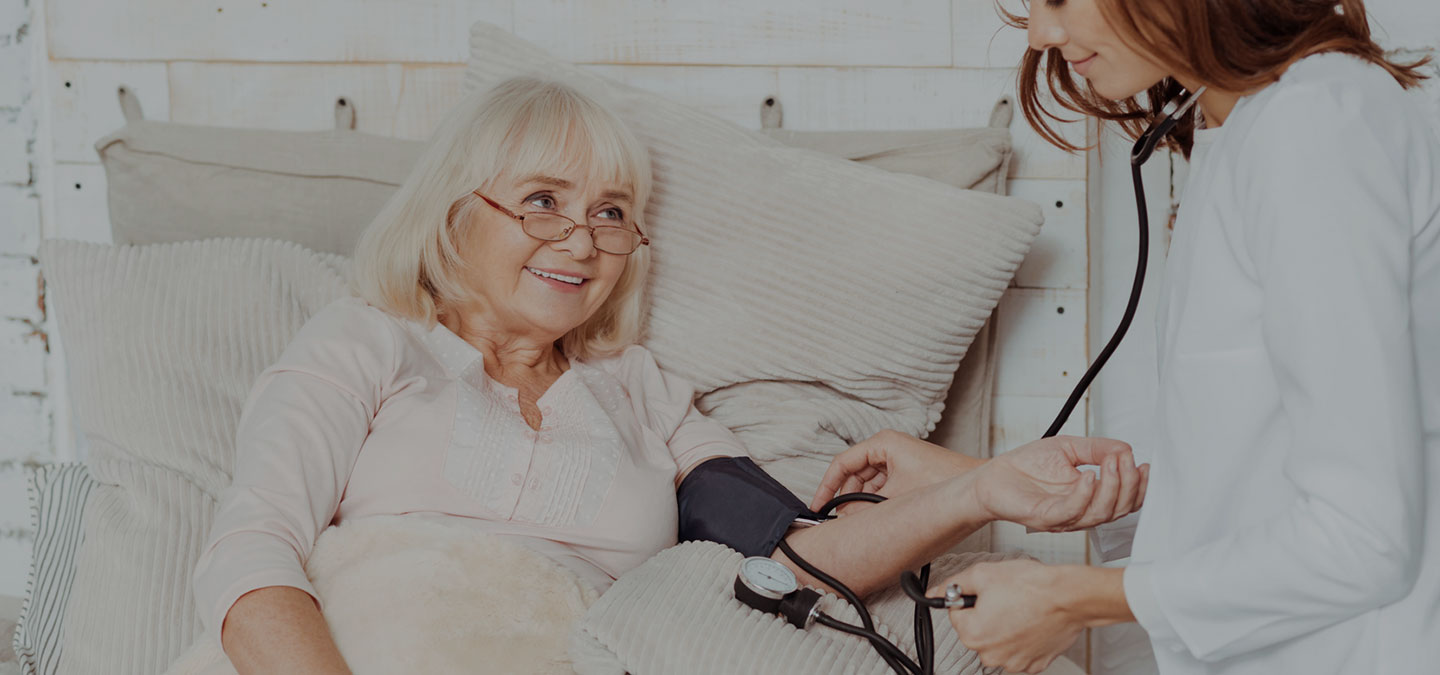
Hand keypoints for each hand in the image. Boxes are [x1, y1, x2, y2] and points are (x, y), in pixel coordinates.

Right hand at [810, 430, 980, 511]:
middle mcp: (887, 447)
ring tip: (855, 522)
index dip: (826, 486)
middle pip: (853, 473)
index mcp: (882, 443)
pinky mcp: (906, 471)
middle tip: (837, 520)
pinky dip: (874, 501)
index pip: (842, 463)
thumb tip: (843, 518)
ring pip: (866, 482)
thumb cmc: (942, 482)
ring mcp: (897, 459)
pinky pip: (881, 486)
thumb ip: (864, 507)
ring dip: (860, 501)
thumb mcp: (895, 497)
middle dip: (844, 497)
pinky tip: (872, 518)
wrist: (975, 485)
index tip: (818, 506)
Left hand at [931, 560, 1087, 673]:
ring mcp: (1013, 662)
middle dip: (986, 614)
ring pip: (997, 641)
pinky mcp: (1034, 664)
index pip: (956, 614)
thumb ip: (954, 584)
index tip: (985, 592)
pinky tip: (1031, 622)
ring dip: (1004, 626)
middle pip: (976, 630)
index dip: (969, 598)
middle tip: (1005, 597)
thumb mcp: (983, 574)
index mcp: (972, 634)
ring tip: (1020, 608)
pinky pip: (1018, 650)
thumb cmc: (1032, 586)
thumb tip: (936, 591)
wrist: (1069, 597)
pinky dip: (1022, 638)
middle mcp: (990, 655)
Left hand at [972, 435, 1146, 531]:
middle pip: (1118, 509)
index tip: (1143, 465)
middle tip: (1127, 460)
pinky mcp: (1046, 518)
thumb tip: (1125, 448)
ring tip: (1112, 463)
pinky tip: (1089, 475)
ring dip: (1112, 487)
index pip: (1124, 500)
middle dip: (1129, 484)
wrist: (993, 476)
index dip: (1139, 487)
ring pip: (1100, 513)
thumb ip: (1097, 448)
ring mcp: (1064, 518)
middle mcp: (1081, 512)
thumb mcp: (1068, 448)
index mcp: (1090, 498)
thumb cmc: (1027, 465)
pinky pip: (1072, 511)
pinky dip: (1084, 494)